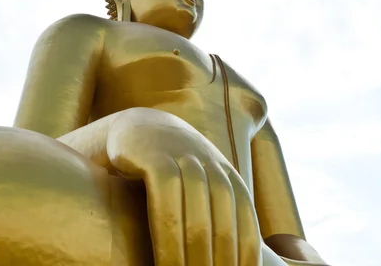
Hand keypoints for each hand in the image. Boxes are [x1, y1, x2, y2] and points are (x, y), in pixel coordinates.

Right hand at [107, 108, 262, 265]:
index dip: (244, 256)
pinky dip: (168, 233)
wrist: (135, 127)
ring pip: (196, 213)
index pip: (245, 223)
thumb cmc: (168, 168)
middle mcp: (211, 165)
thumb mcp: (198, 186)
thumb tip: (238, 259)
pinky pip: (165, 198)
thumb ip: (217, 214)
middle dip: (219, 263)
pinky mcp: (154, 155)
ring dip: (194, 256)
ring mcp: (183, 157)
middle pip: (223, 222)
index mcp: (227, 177)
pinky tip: (165, 261)